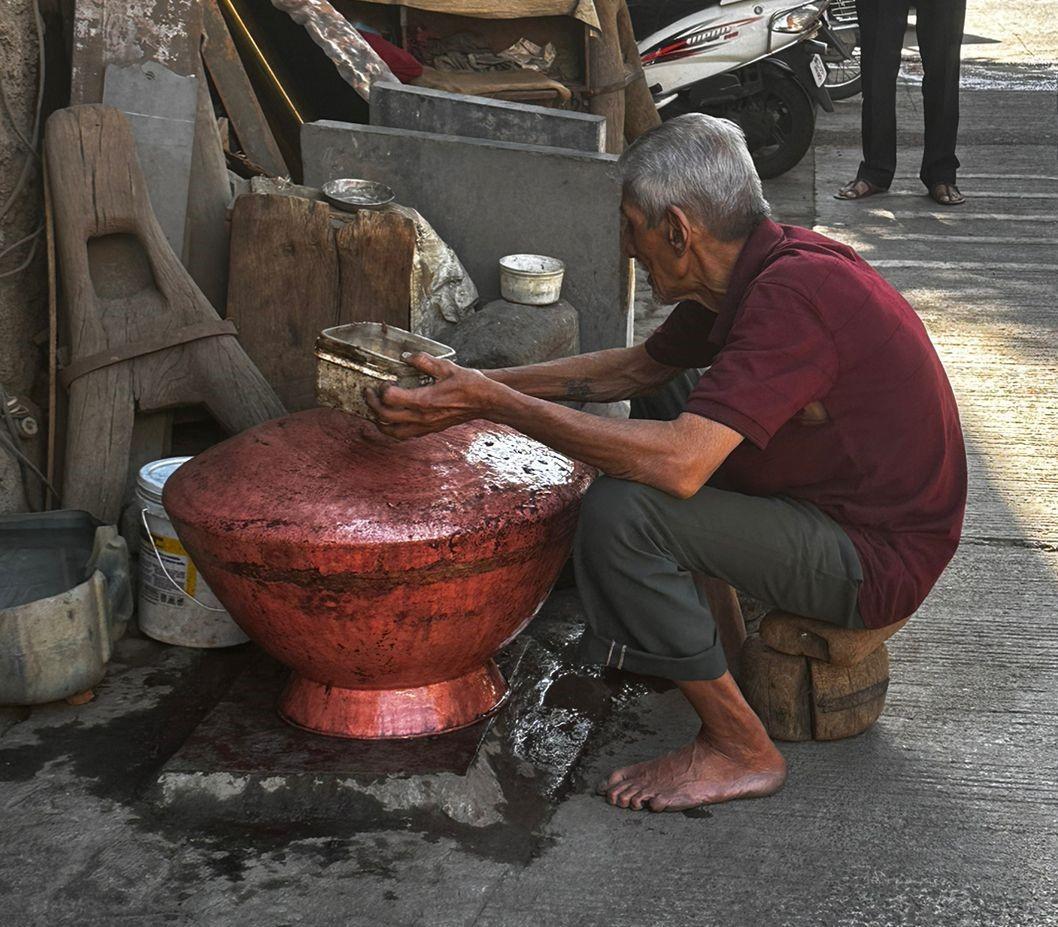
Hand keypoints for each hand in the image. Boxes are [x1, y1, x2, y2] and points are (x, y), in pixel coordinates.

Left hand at [365, 353, 499, 439]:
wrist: (486, 402)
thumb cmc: (469, 384)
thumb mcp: (447, 367)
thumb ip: (424, 361)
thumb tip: (407, 356)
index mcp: (424, 400)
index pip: (390, 398)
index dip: (381, 388)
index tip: (384, 380)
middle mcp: (422, 417)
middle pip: (385, 417)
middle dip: (371, 404)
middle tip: (368, 392)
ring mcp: (425, 426)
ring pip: (392, 432)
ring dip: (379, 421)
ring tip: (375, 409)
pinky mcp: (429, 430)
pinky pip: (404, 435)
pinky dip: (392, 428)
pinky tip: (392, 417)